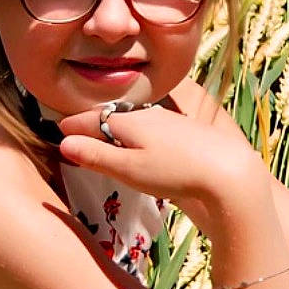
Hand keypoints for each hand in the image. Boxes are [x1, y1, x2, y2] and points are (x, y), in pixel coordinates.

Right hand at [55, 100, 263, 222]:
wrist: (228, 172)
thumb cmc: (174, 172)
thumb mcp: (129, 169)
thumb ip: (96, 156)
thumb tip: (64, 143)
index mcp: (130, 122)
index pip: (93, 119)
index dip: (75, 126)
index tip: (60, 129)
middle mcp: (150, 116)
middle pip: (114, 117)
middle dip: (93, 124)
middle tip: (76, 131)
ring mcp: (171, 123)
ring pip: (135, 121)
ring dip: (116, 128)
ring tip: (106, 137)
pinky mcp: (189, 134)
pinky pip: (153, 128)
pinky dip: (138, 134)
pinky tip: (144, 143)